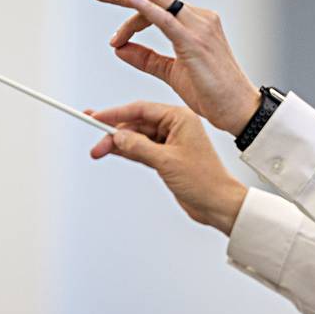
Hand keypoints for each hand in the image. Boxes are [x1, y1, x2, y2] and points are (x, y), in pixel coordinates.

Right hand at [87, 101, 247, 234]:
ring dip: (118, 144)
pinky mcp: (167, 158)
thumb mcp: (166, 161)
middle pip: (136, 124)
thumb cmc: (204, 180)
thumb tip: (118, 136)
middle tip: (96, 143)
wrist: (218, 204)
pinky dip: (127, 152)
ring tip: (97, 150)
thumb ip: (139, 146)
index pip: (141, 109)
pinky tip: (111, 151)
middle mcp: (175, 126)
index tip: (96, 117)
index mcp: (180, 118)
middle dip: (114, 133)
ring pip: (137, 138)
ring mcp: (171, 142)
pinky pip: (141, 150)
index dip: (116, 113)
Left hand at [91, 0, 259, 134]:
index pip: (157, 9)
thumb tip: (119, 48)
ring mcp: (199, 27)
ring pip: (156, 1)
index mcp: (195, 24)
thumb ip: (147, 59)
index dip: (131, 20)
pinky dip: (144, 7)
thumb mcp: (172, 73)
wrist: (238, 110)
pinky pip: (165, 18)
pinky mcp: (195, 41)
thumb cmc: (212, 93)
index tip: (114, 38)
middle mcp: (199, 19)